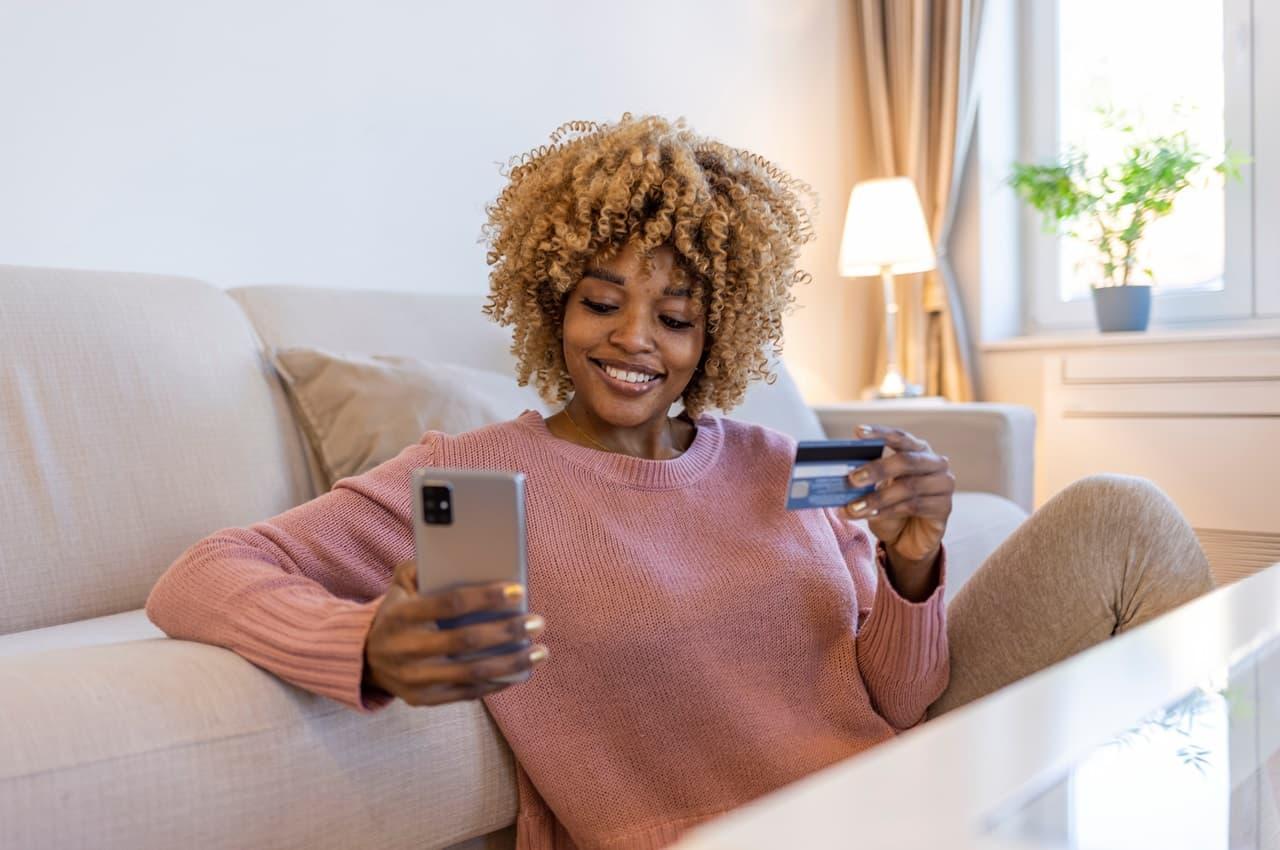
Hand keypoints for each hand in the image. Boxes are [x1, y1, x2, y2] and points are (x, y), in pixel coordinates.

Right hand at [362, 559, 549, 706]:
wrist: (365, 658)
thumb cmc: (396, 613)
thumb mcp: (399, 585)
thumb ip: (424, 567)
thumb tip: (463, 556)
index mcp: (401, 615)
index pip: (450, 604)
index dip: (487, 597)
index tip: (518, 591)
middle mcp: (406, 649)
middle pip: (466, 640)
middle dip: (508, 631)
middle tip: (537, 622)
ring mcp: (415, 678)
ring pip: (472, 672)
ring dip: (512, 662)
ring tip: (539, 650)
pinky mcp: (424, 699)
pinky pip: (468, 693)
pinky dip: (498, 682)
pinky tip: (522, 671)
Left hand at [841, 425, 954, 570]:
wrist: (909, 538)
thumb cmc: (891, 507)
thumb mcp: (877, 489)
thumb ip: (866, 479)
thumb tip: (842, 476)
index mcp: (917, 449)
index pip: (899, 436)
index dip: (880, 433)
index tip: (858, 432)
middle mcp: (934, 463)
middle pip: (906, 461)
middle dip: (877, 469)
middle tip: (852, 479)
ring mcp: (943, 484)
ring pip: (907, 487)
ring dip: (876, 498)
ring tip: (853, 508)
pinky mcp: (944, 507)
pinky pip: (913, 506)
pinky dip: (887, 511)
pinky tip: (870, 515)